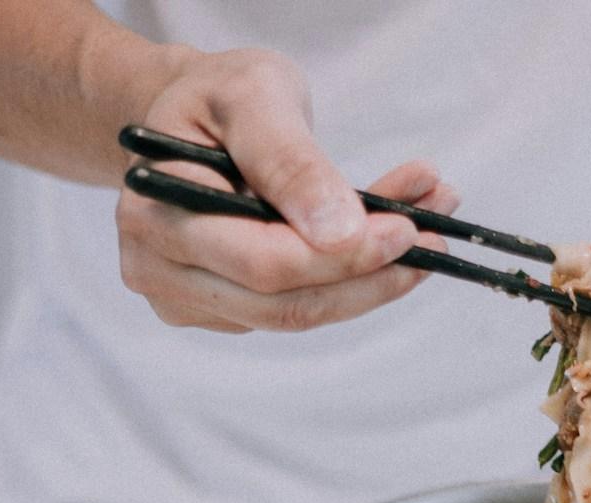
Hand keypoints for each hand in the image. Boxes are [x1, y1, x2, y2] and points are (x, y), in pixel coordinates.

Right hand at [115, 47, 456, 332]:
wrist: (188, 116)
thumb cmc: (218, 98)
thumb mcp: (256, 98)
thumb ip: (292, 161)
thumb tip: (340, 232)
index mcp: (157, 210)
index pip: (263, 261)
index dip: (341, 257)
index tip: (407, 230)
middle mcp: (158, 267)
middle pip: (281, 304)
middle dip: (366, 278)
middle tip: (432, 243)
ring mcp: (184, 298)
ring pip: (294, 315)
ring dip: (368, 283)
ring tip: (424, 230)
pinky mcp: (216, 311)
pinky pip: (292, 309)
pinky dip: (345, 281)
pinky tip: (382, 240)